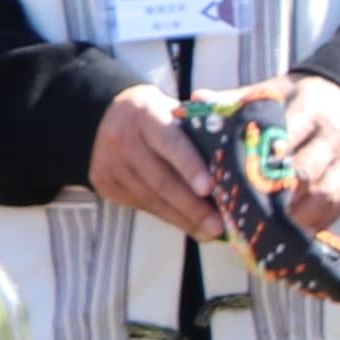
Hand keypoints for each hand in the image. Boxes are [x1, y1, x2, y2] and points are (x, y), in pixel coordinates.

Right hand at [91, 83, 234, 233]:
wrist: (106, 116)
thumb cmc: (156, 115)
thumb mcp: (173, 108)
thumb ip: (199, 124)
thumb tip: (234, 144)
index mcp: (145, 114)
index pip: (170, 142)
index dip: (190, 167)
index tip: (210, 188)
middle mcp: (122, 140)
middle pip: (161, 180)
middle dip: (193, 207)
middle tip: (220, 225)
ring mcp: (110, 165)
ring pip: (152, 200)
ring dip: (184, 219)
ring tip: (211, 231)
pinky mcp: (105, 185)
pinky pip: (143, 206)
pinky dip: (169, 217)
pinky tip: (190, 225)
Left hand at [207, 70, 339, 228]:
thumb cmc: (302, 100)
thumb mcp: (273, 91)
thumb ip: (235, 99)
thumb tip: (196, 98)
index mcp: (310, 107)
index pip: (286, 136)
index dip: (261, 161)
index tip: (236, 179)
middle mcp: (334, 135)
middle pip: (305, 171)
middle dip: (275, 196)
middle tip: (245, 213)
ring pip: (323, 194)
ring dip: (294, 216)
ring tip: (265, 231)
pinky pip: (338, 208)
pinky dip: (314, 224)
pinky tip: (292, 234)